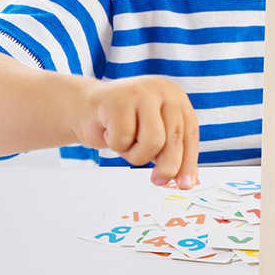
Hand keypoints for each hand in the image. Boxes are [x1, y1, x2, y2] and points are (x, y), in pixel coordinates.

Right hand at [73, 75, 198, 188]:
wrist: (85, 107)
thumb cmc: (121, 123)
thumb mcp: (152, 134)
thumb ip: (170, 152)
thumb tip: (187, 181)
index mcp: (175, 97)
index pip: (189, 132)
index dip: (189, 161)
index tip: (186, 184)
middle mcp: (162, 90)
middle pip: (173, 138)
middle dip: (167, 166)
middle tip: (158, 180)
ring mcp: (141, 92)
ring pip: (153, 141)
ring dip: (136, 154)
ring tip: (126, 144)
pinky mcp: (119, 100)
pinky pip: (124, 138)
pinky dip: (115, 144)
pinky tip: (109, 131)